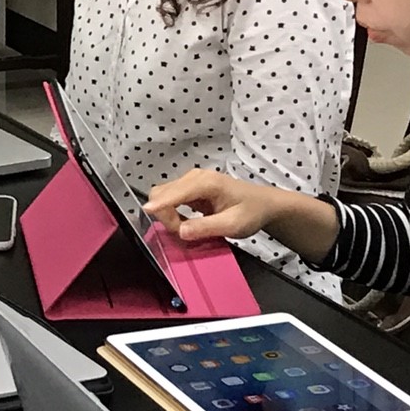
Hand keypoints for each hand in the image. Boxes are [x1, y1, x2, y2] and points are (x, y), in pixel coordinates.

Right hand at [142, 169, 280, 241]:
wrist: (263, 203)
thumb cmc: (251, 212)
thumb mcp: (233, 225)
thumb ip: (206, 228)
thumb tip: (180, 232)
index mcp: (206, 183)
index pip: (174, 192)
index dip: (159, 204)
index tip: (146, 214)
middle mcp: (195, 177)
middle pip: (162, 192)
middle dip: (165, 215)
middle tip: (184, 233)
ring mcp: (190, 181)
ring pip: (162, 195)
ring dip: (167, 215)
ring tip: (187, 228)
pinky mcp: (189, 187)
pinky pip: (169, 198)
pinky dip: (170, 212)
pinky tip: (185, 222)